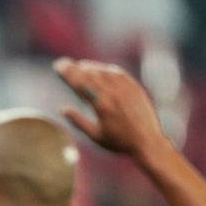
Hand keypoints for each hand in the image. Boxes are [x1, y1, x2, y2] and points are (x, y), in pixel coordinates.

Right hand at [53, 57, 167, 158]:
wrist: (147, 141)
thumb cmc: (119, 142)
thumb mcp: (95, 135)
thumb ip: (78, 122)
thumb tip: (63, 109)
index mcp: (101, 105)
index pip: (80, 83)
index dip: (68, 73)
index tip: (58, 66)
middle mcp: (113, 93)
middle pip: (90, 74)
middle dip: (75, 67)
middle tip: (63, 63)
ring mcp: (125, 89)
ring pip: (104, 71)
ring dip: (91, 67)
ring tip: (80, 66)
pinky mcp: (135, 88)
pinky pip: (118, 73)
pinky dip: (107, 70)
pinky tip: (101, 70)